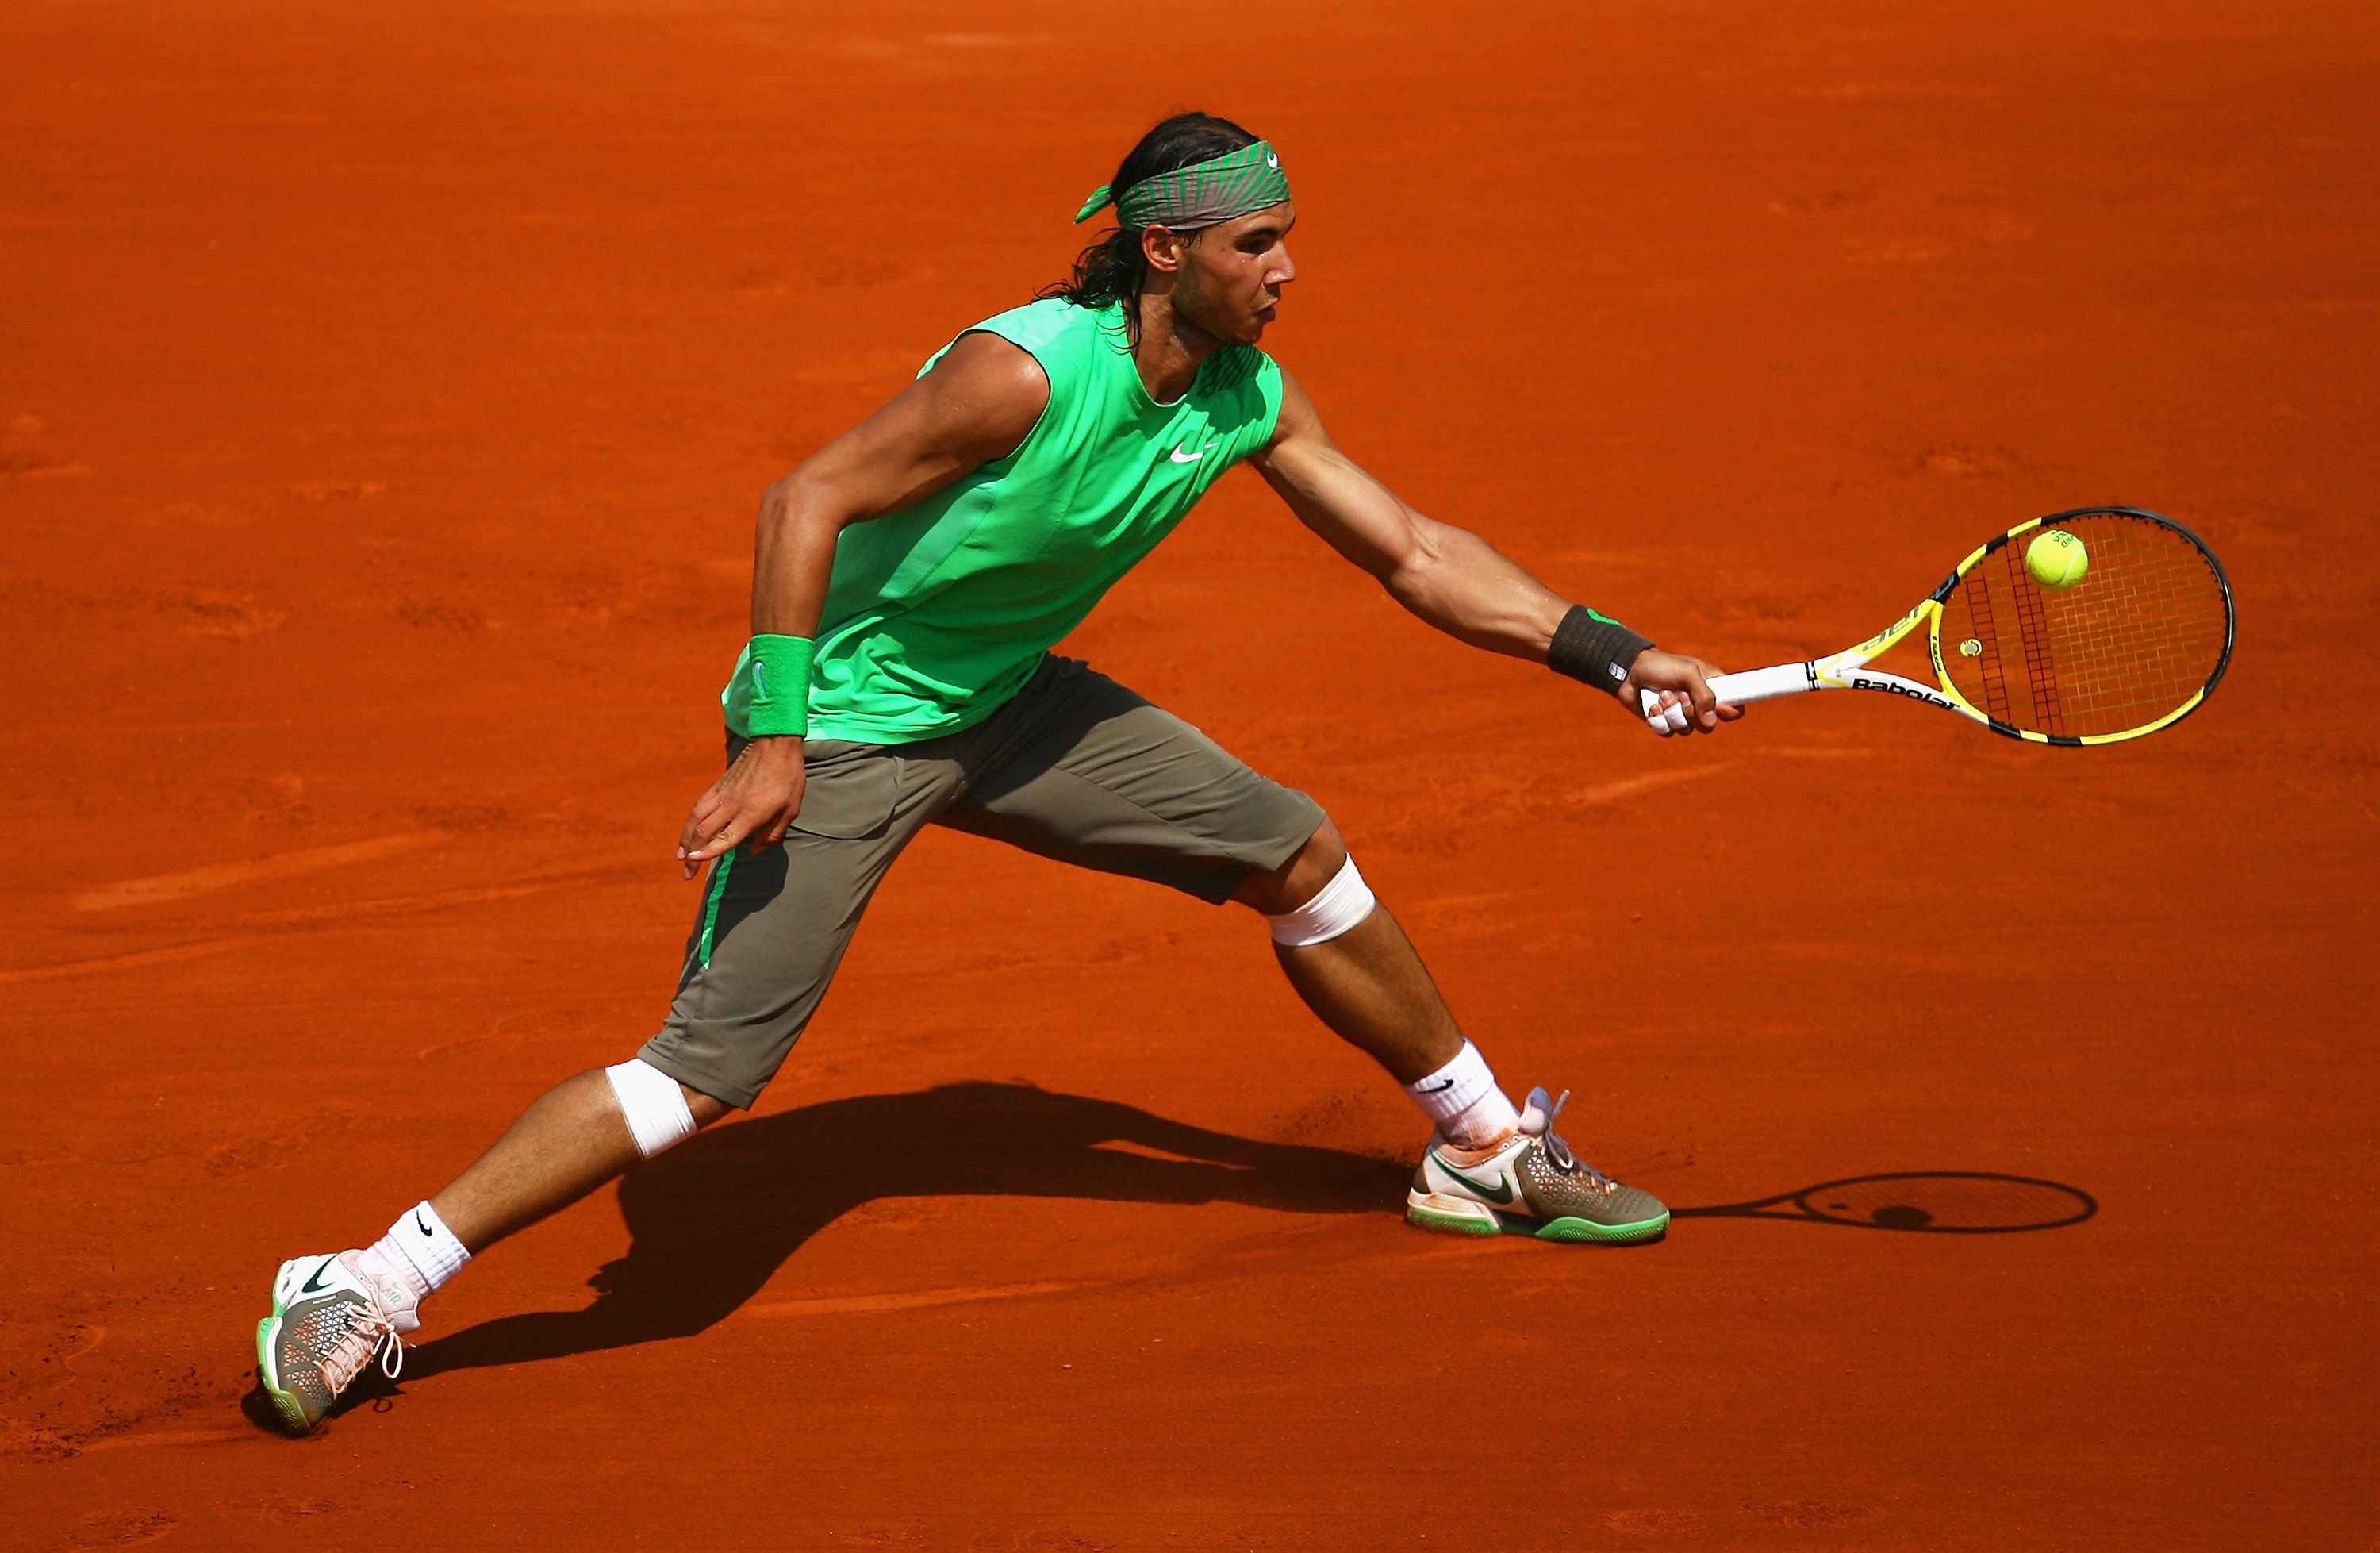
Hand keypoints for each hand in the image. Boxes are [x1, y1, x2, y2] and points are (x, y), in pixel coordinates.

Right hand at [677, 737, 806, 878]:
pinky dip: (690, 822)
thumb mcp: (791, 809)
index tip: (694, 862)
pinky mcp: (718, 786)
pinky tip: (687, 832)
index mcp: (751, 813)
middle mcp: (732, 805)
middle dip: (692, 855)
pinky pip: (699, 806)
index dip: (708, 851)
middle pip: (704, 832)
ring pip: (696, 819)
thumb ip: (773, 833)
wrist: (775, 743)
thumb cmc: (788, 778)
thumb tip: (754, 851)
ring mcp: (722, 794)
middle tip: (687, 873)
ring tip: (680, 856)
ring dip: (685, 840)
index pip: (725, 837)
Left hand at [1623, 650, 1743, 736]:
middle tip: (1680, 695)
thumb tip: (1711, 722)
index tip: (1719, 708)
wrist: (1630, 671)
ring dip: (1671, 713)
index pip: (1735, 707)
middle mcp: (1700, 703)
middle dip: (1690, 712)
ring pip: (1686, 730)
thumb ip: (1703, 695)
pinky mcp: (1665, 722)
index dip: (1729, 712)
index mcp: (1713, 687)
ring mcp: (1682, 714)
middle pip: (1709, 725)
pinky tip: (1652, 705)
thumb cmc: (1661, 666)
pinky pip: (1667, 732)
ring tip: (1662, 694)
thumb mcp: (1687, 673)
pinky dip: (1658, 720)